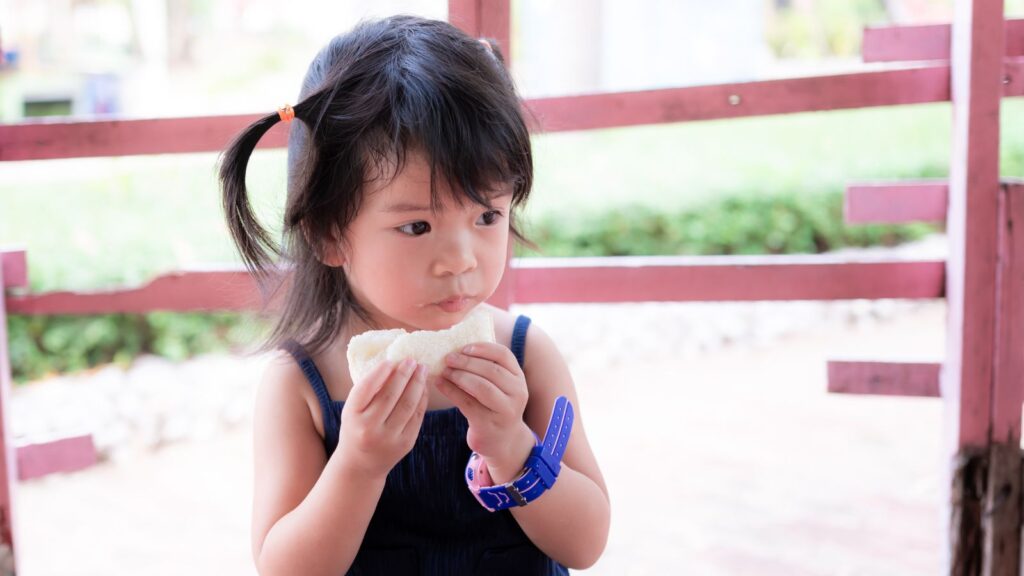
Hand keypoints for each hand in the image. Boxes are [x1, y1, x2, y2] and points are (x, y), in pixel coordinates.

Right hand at [336, 358, 428, 478]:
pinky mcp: (405, 443)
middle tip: (412, 360)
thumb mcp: (353, 410)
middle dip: (404, 375)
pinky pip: (417, 416)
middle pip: (390, 395)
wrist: (361, 465)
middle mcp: (369, 428)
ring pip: (407, 405)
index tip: (391, 360)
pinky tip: (423, 387)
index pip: (366, 389)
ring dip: (417, 384)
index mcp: (352, 416)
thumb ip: (367, 391)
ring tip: (421, 369)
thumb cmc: (356, 428)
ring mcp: (388, 438)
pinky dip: (422, 399)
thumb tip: (392, 364)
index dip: (380, 373)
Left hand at [436, 343, 535, 481]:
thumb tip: (458, 347)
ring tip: (444, 371)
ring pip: (481, 387)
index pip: (504, 355)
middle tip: (448, 358)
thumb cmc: (495, 407)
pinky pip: (467, 403)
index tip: (465, 347)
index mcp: (519, 379)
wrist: (502, 441)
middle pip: (492, 370)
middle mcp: (517, 394)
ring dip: (459, 376)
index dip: (483, 348)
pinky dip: (451, 391)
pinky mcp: (489, 424)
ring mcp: (505, 410)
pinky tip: (440, 384)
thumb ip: (488, 369)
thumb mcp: (500, 387)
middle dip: (467, 362)